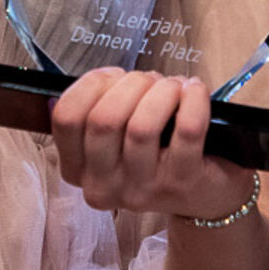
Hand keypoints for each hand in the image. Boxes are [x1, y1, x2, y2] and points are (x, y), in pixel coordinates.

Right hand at [50, 68, 254, 220]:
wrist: (203, 193)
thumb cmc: (154, 150)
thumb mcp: (114, 138)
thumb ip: (98, 108)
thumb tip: (100, 78)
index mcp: (78, 170)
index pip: (66, 118)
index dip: (91, 84)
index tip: (114, 77)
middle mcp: (104, 185)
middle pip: (104, 120)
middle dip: (131, 84)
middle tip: (151, 80)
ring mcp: (142, 189)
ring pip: (142, 126)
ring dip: (162, 90)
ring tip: (174, 87)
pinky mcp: (182, 183)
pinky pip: (186, 130)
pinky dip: (193, 100)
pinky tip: (194, 90)